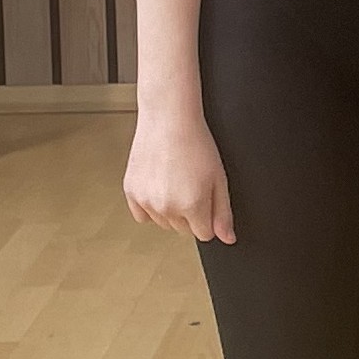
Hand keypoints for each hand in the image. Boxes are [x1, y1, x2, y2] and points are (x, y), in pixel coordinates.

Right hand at [124, 112, 235, 242]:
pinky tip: (159, 186)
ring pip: (163, 223)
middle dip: (191, 214)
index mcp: (192, 205)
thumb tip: (227, 238)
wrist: (168, 119)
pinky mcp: (131, 192)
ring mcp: (146, 201)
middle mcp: (167, 207)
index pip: (204, 234)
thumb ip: (223, 212)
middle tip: (191, 185)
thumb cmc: (197, 143)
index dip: (208, 216)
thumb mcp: (219, 178)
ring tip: (175, 182)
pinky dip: (151, 207)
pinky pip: (142, 216)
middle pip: (183, 230)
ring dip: (171, 211)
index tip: (206, 197)